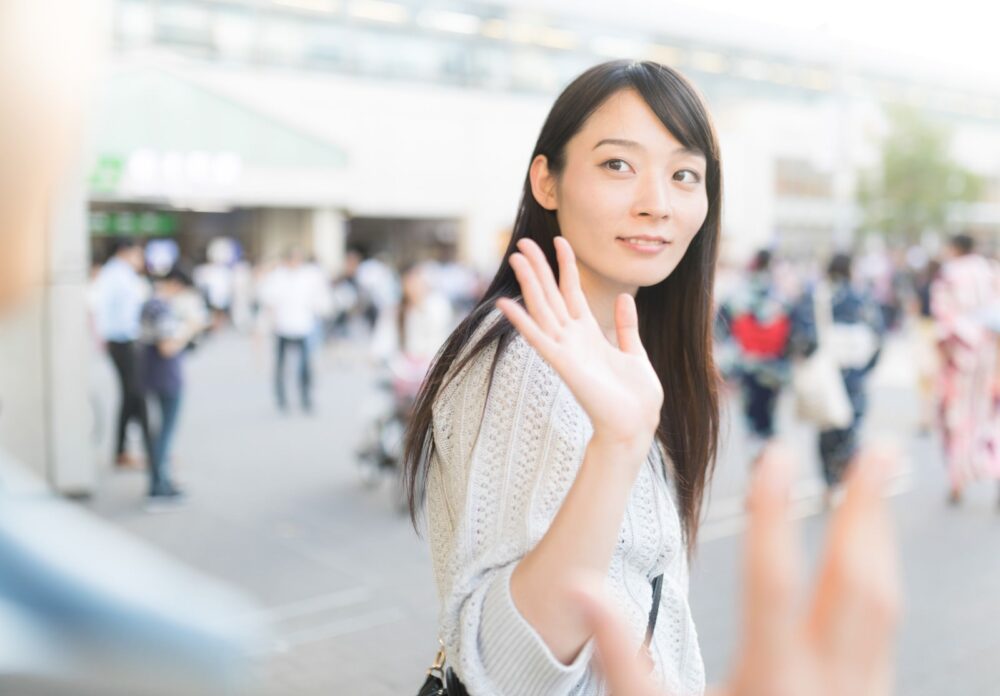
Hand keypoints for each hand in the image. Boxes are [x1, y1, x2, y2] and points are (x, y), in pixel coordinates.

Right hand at [496, 237, 662, 448]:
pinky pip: (539, 339)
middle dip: (539, 268)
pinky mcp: (563, 365)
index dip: (566, 265)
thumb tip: (623, 297)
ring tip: (516, 258)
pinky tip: (506, 305)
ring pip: (542, 309)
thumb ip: (625, 326)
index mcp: (589, 334)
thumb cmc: (636, 397)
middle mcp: (572, 339)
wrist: (636, 425)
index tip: (559, 240)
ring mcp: (565, 351)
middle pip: (551, 295)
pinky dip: (522, 323)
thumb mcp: (635, 352)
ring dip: (529, 284)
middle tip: (524, 243)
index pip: (572, 291)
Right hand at [573, 443, 900, 695]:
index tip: (774, 456)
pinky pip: (885, 628)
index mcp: (772, 685)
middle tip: (875, 451)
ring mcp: (862, 695)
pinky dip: (878, 576)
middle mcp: (830, 687)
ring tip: (877, 482)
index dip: (773, 514)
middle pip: (858, 584)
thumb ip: (621, 655)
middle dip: (864, 511)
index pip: (775, 582)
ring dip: (880, 536)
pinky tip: (869, 550)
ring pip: (885, 603)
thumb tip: (584, 588)